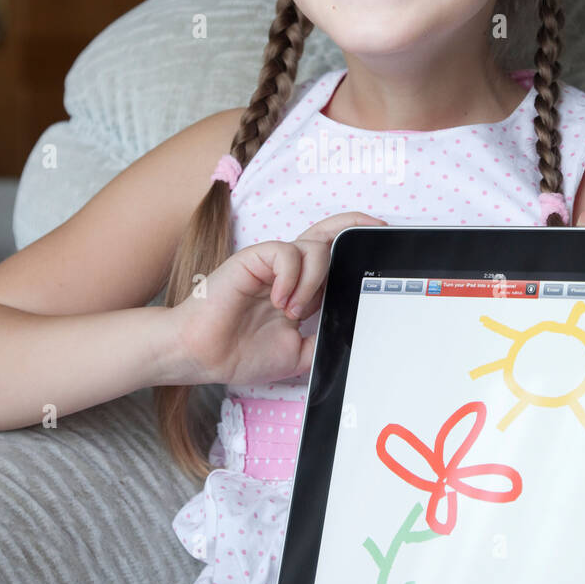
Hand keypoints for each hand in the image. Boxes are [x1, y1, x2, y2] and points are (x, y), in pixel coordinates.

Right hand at [165, 212, 387, 387]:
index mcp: (301, 288)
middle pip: (329, 233)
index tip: (382, 250)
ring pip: (314, 246)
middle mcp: (289, 271)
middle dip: (355, 227)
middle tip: (378, 230)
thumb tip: (356, 334)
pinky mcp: (253, 259)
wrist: (202, 356)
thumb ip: (325, 339)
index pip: (335, 256)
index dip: (357, 247)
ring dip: (315, 280)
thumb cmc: (240, 353)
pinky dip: (293, 278)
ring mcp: (271, 264)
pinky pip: (287, 253)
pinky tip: (281, 302)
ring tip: (295, 311)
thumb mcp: (299, 353)